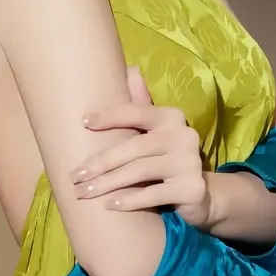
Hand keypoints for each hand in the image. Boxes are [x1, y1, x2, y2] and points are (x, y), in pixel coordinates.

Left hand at [71, 66, 211, 227]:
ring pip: (140, 171)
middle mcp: (184, 135)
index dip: (110, 116)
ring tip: (84, 192)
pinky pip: (153, 194)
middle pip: (134, 147)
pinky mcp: (191, 189)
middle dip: (101, 162)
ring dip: (108, 183)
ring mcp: (190, 162)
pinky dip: (129, 200)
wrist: (200, 195)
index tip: (83, 122)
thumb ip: (142, 105)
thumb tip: (131, 70)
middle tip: (75, 176)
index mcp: (172, 117)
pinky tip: (110, 205)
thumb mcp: (155, 132)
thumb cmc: (167, 159)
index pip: (136, 112)